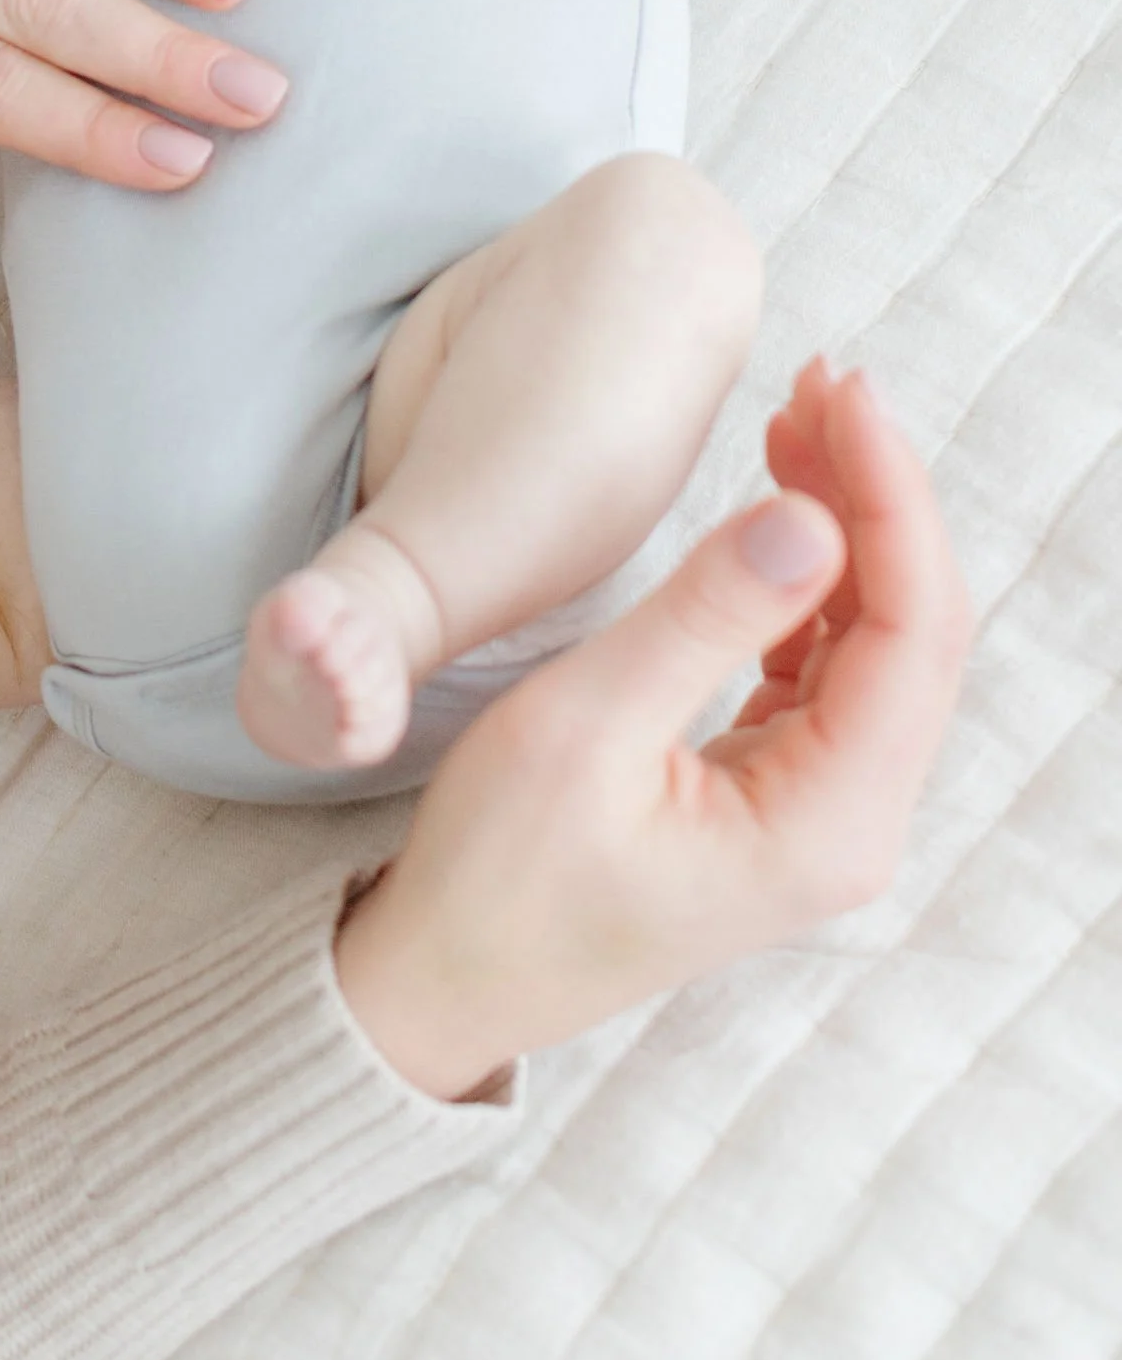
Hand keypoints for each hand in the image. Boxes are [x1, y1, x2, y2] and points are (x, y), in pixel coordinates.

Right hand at [335, 362, 969, 1099]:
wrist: (445, 981)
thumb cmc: (498, 871)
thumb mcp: (585, 725)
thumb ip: (703, 616)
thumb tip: (812, 516)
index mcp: (826, 823)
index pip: (911, 628)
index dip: (888, 494)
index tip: (842, 390)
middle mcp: (849, 826)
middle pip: (915, 629)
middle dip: (879, 493)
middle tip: (825, 378)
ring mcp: (816, 814)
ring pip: (877, 640)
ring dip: (849, 524)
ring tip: (799, 414)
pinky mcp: (774, 796)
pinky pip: (828, 667)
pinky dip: (811, 578)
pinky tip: (779, 509)